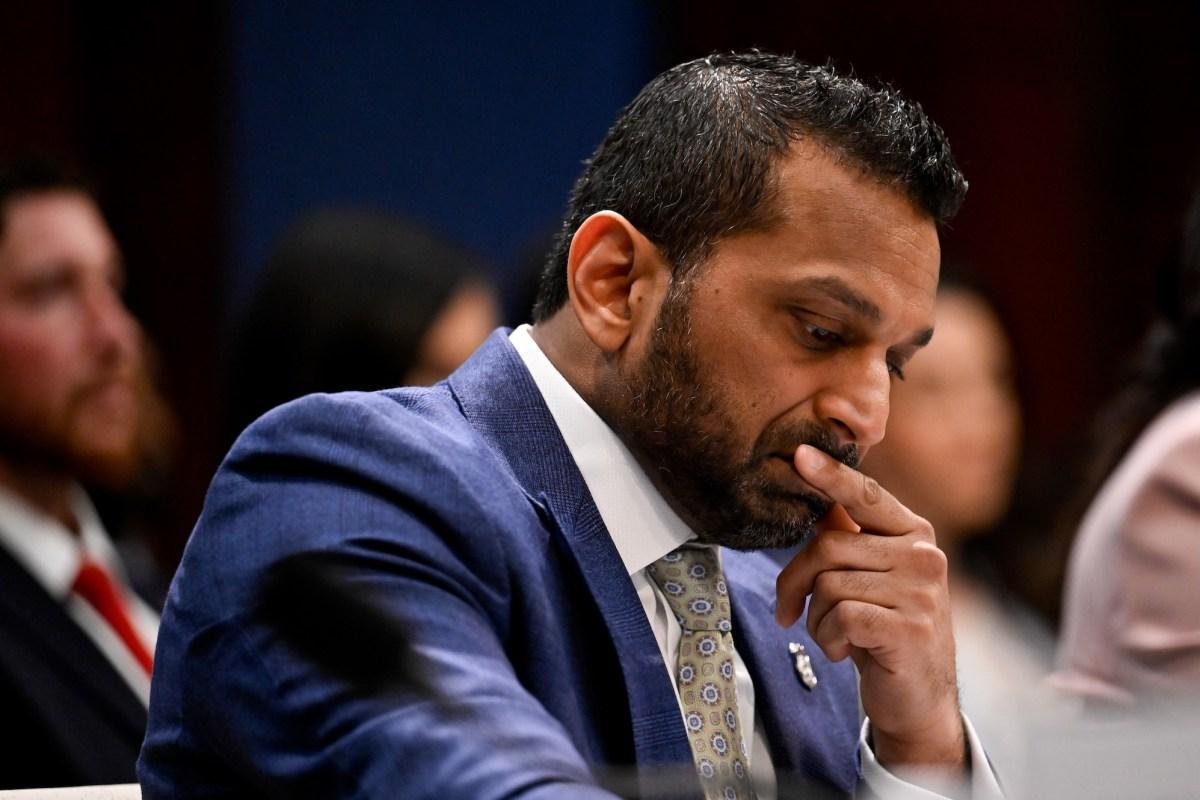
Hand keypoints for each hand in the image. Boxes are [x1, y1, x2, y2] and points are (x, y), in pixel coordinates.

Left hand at [775, 444, 964, 770]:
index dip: (832, 475)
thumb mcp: (871, 578)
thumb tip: (818, 498)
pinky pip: (840, 617)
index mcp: (914, 534)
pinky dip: (828, 639)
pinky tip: (846, 651)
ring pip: (829, 584)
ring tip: (836, 636)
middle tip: (789, 610)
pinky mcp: (908, 627)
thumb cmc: (885, 631)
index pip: (866, 495)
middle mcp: (923, 555)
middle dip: (796, 581)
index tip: (800, 455)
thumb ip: (851, 537)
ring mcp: (920, 592)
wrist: (918, 698)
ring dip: (816, 619)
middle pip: (827, 545)